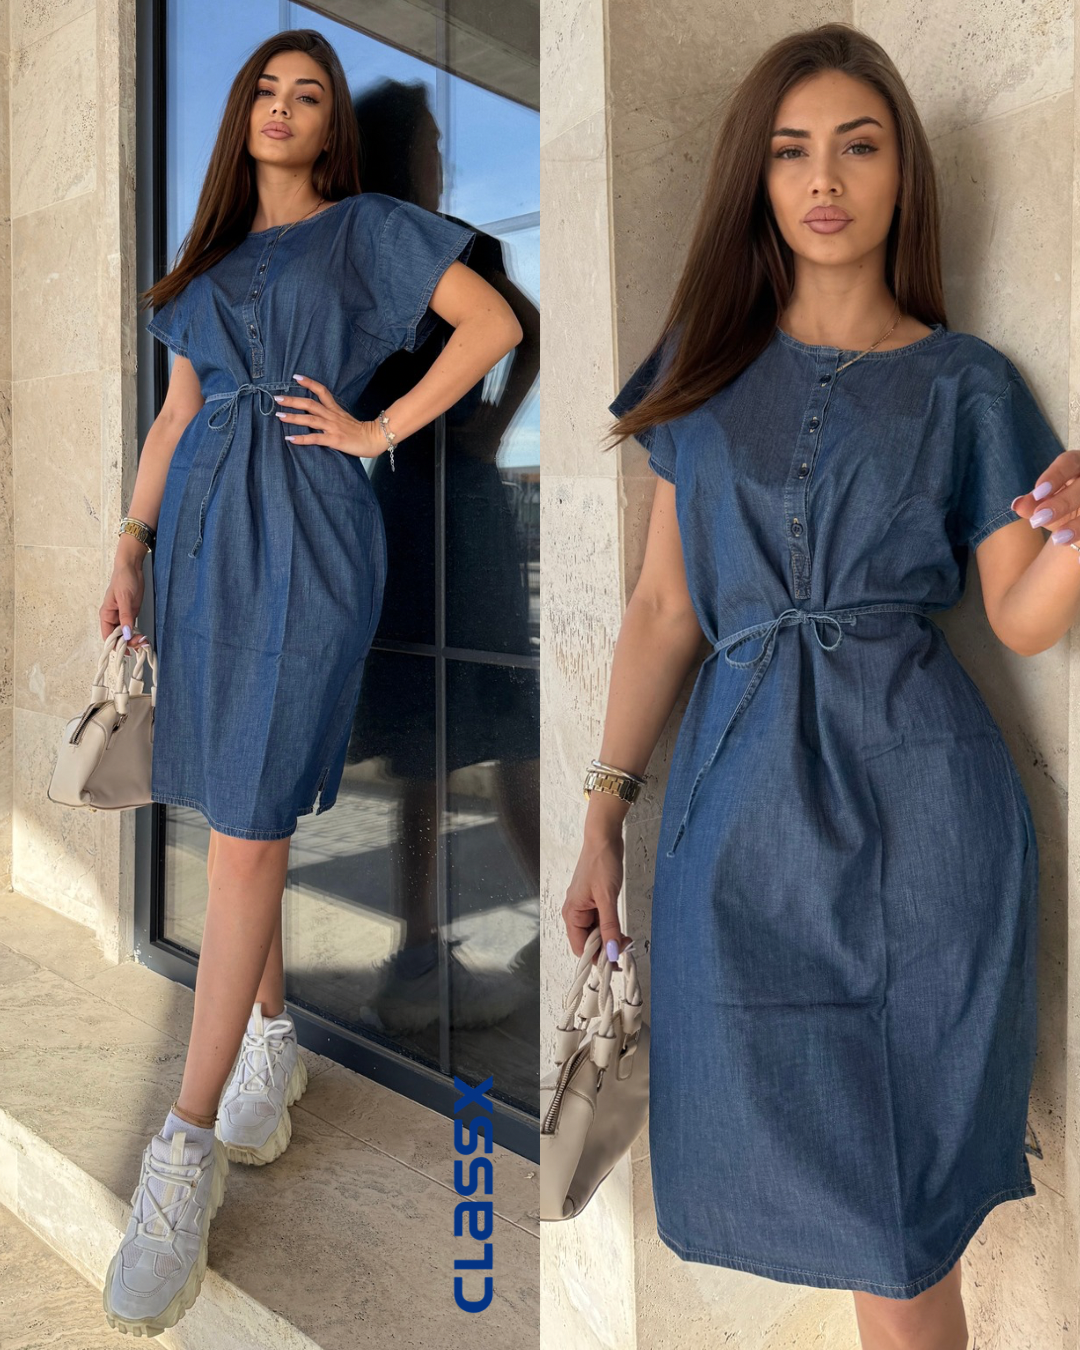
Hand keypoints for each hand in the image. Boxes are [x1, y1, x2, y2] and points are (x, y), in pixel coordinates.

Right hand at [100, 539, 149, 648]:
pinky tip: (143, 638)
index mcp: (106, 615)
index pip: (107, 636)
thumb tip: (126, 634)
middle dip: (128, 643)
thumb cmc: (123, 579)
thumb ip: (125, 617)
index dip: (115, 646)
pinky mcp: (131, 614)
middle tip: (141, 644)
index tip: (126, 651)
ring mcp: (122, 617)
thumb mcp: (125, 598)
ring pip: (126, 635)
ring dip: (134, 640)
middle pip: (117, 638)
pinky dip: (137, 635)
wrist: (132, 568)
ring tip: (144, 641)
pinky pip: (132, 629)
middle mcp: (113, 618)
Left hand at [273, 374, 389, 461]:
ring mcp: (332, 427)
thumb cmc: (361, 431)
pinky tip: (290, 439)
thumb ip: (333, 415)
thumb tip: (319, 415)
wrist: (375, 439)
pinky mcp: (334, 439)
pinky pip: (315, 438)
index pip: (321, 391)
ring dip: (293, 417)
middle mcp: (332, 416)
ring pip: (310, 419)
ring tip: (279, 415)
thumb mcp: (346, 419)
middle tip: (277, 398)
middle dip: (292, 400)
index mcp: (335, 409)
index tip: (295, 377)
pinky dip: (302, 439)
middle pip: (310, 404)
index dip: (309, 383)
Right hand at [562, 831, 632, 967]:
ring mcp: (585, 906)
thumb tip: (612, 952)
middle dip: (606, 949)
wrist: (604, 838)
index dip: (597, 958)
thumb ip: (609, 926)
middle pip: (588, 942)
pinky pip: (601, 922)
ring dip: (610, 939)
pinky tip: (622, 931)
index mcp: (572, 913)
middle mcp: (575, 912)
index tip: (615, 963)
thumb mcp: (607, 897)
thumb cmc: (601, 863)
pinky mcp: (594, 901)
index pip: (581, 948)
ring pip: (596, 933)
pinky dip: (611, 928)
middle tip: (626, 950)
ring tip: (627, 941)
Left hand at [1011, 451, 1079, 542]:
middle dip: (1063, 502)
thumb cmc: (1062, 504)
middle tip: (1039, 519)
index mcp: (1078, 465)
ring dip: (1079, 526)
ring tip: (1058, 540)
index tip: (1038, 493)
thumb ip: (1033, 504)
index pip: (1068, 463)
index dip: (1054, 476)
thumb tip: (1018, 505)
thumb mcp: (1047, 504)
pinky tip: (1078, 559)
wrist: (1079, 520)